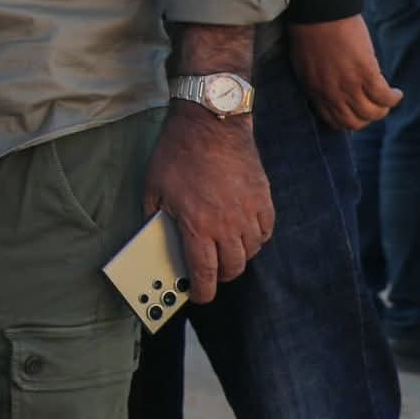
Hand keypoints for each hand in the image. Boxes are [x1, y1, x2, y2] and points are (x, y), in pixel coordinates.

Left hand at [142, 105, 274, 303]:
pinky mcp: (264, 199)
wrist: (211, 122)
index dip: (202, 292)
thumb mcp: (154, 188)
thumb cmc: (177, 153)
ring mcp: (249, 212)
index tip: (199, 296)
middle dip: (221, 277)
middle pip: (232, 268)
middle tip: (211, 274)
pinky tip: (245, 233)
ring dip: (238, 257)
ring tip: (225, 251)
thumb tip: (157, 241)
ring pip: (251, 252)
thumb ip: (156, 218)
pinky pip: (265, 231)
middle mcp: (227, 225)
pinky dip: (256, 238)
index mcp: (197, 226)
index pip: (204, 273)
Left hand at [288, 15, 401, 130]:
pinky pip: (384, 97)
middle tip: (374, 107)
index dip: (347, 120)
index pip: (332, 120)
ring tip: (388, 100)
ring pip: (371, 113)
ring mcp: (348, 84)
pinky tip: (397, 93)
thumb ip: (316, 80)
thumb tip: (327, 89)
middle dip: (366, 118)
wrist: (318, 12)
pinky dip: (393, 98)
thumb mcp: (304, 64)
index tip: (356, 112)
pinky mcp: (365, 73)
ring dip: (383, 109)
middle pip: (354, 122)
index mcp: (314, 90)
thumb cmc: (310, 31)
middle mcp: (331, 93)